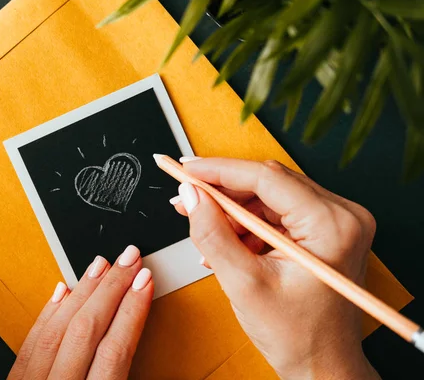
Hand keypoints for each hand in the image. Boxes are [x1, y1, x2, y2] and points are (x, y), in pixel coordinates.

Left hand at [7, 245, 152, 379]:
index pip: (114, 349)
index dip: (132, 310)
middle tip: (129, 259)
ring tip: (101, 265)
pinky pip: (30, 343)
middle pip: (86, 330)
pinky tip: (63, 292)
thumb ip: (123, 376)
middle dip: (111, 289)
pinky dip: (48, 313)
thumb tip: (138, 330)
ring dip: (82, 292)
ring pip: (56, 330)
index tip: (144, 280)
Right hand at [171, 157, 379, 379]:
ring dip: (232, 211)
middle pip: (268, 183)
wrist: (323, 365)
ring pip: (269, 196)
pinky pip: (277, 212)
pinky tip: (227, 243)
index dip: (219, 170)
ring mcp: (335, 222)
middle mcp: (342, 215)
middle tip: (187, 198)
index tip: (186, 169)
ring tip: (206, 232)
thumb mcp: (244, 285)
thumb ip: (212, 234)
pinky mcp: (324, 230)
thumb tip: (191, 196)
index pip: (266, 178)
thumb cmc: (298, 336)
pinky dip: (247, 224)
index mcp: (332, 226)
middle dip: (222, 191)